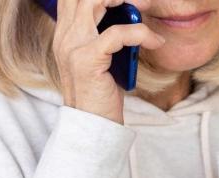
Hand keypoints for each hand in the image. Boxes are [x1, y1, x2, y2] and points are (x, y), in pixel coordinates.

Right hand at [53, 0, 165, 123]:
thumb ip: (105, 33)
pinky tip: (154, 42)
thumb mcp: (100, 57)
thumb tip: (132, 10)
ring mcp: (72, 47)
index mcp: (64, 34)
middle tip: (138, 1)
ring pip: (96, 2)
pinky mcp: (87, 59)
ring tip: (144, 8)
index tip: (123, 0)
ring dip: (124, 1)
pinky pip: (118, 33)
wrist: (91, 125)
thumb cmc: (100, 93)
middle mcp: (64, 36)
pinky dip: (141, 33)